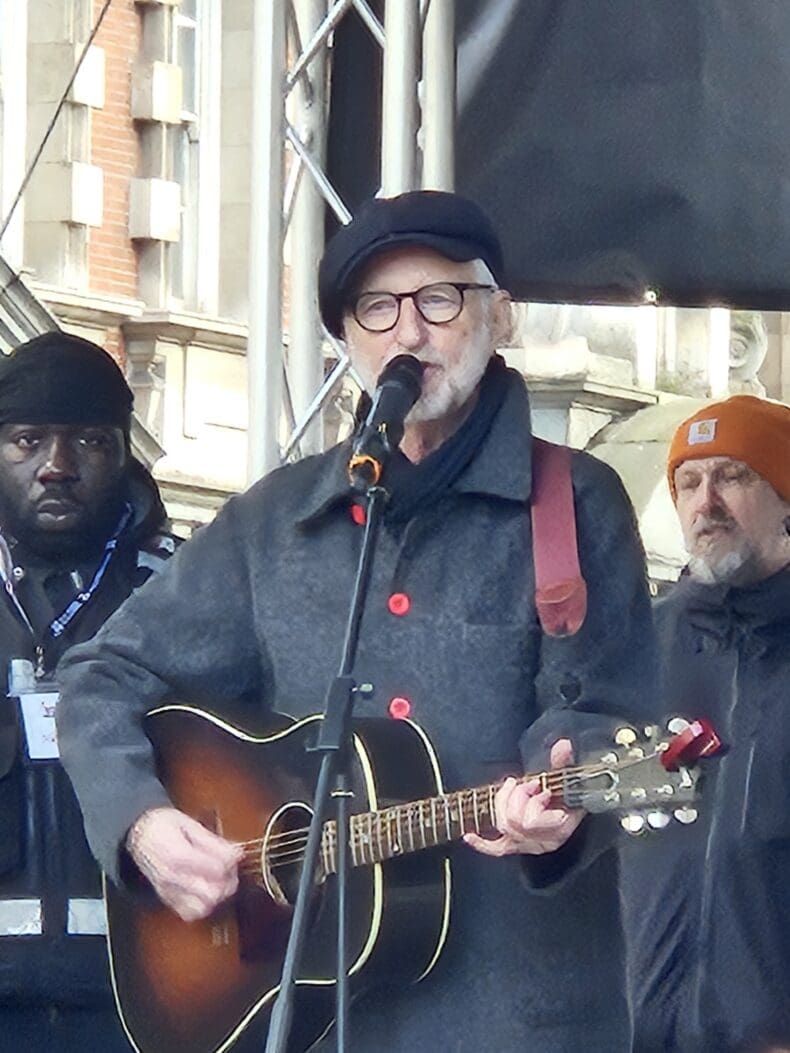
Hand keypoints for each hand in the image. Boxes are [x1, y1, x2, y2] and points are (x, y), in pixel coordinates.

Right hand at [126, 807, 241, 921]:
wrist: (137, 835)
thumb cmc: (162, 825)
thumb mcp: (187, 822)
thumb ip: (212, 841)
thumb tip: (236, 852)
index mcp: (178, 855)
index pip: (217, 869)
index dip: (232, 860)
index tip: (235, 851)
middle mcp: (172, 878)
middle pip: (213, 892)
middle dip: (229, 879)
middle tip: (230, 865)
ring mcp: (169, 892)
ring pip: (204, 907)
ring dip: (218, 894)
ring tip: (220, 878)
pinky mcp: (168, 900)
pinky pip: (191, 914)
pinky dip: (203, 905)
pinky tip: (206, 889)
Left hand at [464, 739, 583, 856]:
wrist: (571, 806)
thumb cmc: (570, 792)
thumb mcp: (568, 776)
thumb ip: (563, 761)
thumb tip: (563, 746)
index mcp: (559, 829)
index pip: (530, 822)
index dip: (531, 801)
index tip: (540, 787)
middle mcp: (543, 841)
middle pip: (513, 822)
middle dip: (516, 796)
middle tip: (524, 783)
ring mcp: (529, 845)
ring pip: (503, 827)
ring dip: (504, 801)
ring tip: (513, 787)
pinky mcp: (517, 845)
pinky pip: (497, 849)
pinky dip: (482, 844)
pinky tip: (470, 836)